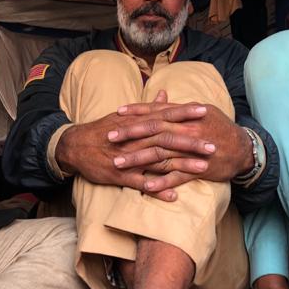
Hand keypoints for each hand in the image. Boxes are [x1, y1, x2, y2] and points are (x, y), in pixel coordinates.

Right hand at [55, 91, 224, 199]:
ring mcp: (128, 158)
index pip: (164, 115)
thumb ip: (148, 108)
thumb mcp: (124, 116)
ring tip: (203, 168)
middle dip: (191, 142)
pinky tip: (174, 194)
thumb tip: (165, 94)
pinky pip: (141, 183)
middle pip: (167, 139)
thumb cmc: (103, 130)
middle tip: (213, 145)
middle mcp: (134, 139)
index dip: (184, 112)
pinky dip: (157, 188)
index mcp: (136, 123)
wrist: (75, 146)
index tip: (205, 111)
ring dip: (182, 166)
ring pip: (159, 161)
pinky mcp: (119, 175)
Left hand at [110, 91, 251, 192]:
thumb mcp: (202, 111)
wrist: (244, 148)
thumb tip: (161, 99)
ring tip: (118, 164)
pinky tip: (145, 186)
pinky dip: (161, 182)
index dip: (136, 112)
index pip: (156, 112)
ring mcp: (191, 152)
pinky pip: (177, 176)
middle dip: (129, 135)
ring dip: (138, 160)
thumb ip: (179, 108)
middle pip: (153, 132)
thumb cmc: (220, 127)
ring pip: (160, 155)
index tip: (117, 113)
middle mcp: (186, 132)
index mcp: (186, 116)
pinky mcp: (198, 169)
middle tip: (109, 138)